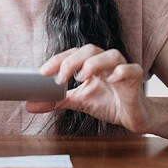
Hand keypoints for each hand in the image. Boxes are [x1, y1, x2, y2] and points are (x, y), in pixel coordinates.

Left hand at [26, 45, 149, 132]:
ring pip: (111, 54)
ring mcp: (123, 68)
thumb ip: (57, 101)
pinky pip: (131, 69)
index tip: (43, 72)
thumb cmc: (108, 103)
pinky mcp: (136, 79)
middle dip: (72, 61)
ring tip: (82, 77)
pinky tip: (111, 79)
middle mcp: (107, 62)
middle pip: (90, 50)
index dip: (59, 60)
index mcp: (92, 63)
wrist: (133, 117)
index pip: (73, 53)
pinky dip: (121, 71)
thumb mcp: (79, 101)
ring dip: (94, 63)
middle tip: (60, 78)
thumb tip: (30, 105)